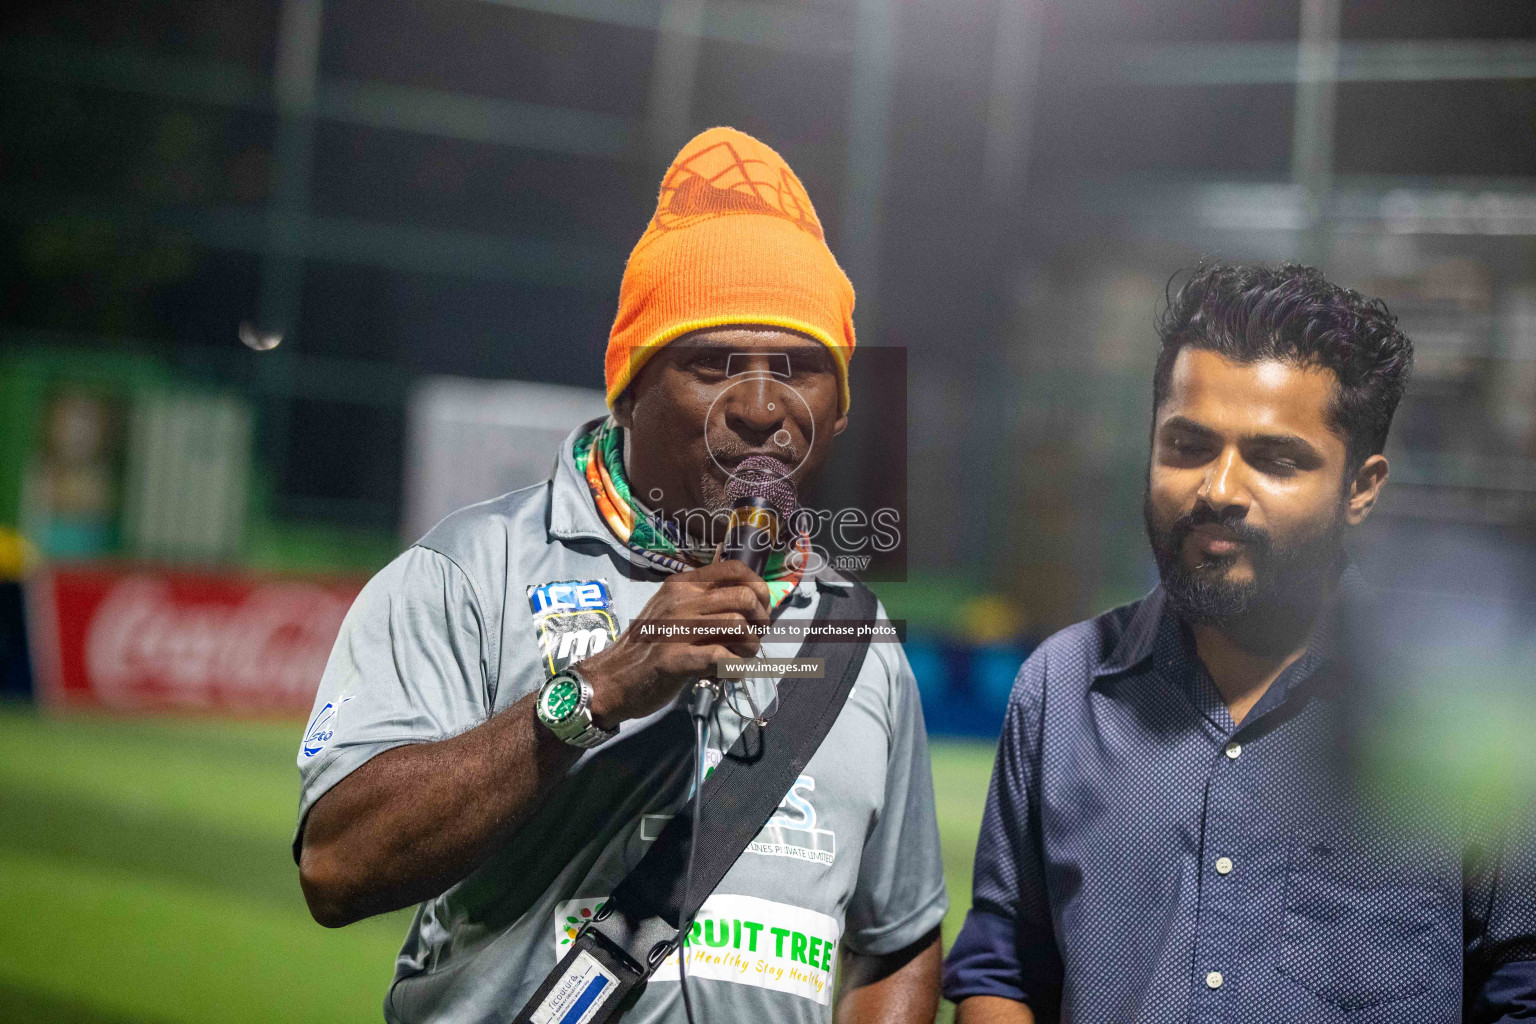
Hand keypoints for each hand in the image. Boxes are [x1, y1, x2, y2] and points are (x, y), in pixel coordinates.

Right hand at [577, 559, 771, 727]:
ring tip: (740, 659)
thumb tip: (753, 603)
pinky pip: (723, 657)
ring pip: (739, 626)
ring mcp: (677, 628)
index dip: (759, 589)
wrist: (612, 678)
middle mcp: (681, 600)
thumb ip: (705, 603)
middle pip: (745, 598)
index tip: (760, 611)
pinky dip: (734, 667)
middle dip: (761, 621)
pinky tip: (726, 673)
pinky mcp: (674, 659)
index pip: (735, 569)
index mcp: (682, 584)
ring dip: (750, 647)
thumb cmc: (648, 646)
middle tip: (753, 639)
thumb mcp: (673, 611)